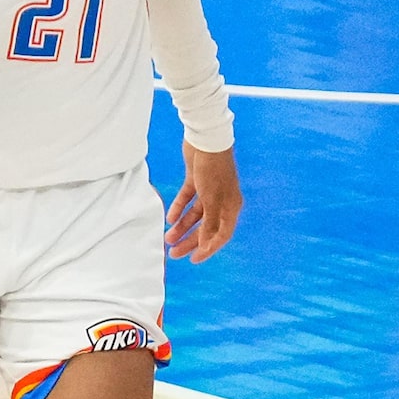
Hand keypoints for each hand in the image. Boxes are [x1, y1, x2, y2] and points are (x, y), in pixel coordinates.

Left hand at [167, 145, 243, 261]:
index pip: (221, 234)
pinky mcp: (196, 181)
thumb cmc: (214, 169)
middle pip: (205, 227)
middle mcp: (221, 200)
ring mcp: (209, 191)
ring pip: (195, 215)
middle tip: (173, 253)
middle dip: (190, 241)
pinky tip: (169, 218)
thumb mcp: (211, 199)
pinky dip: (179, 209)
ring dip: (182, 227)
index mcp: (231, 206)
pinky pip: (187, 200)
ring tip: (167, 238)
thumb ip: (209, 223)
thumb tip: (206, 244)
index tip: (193, 260)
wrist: (206, 139)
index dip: (208, 249)